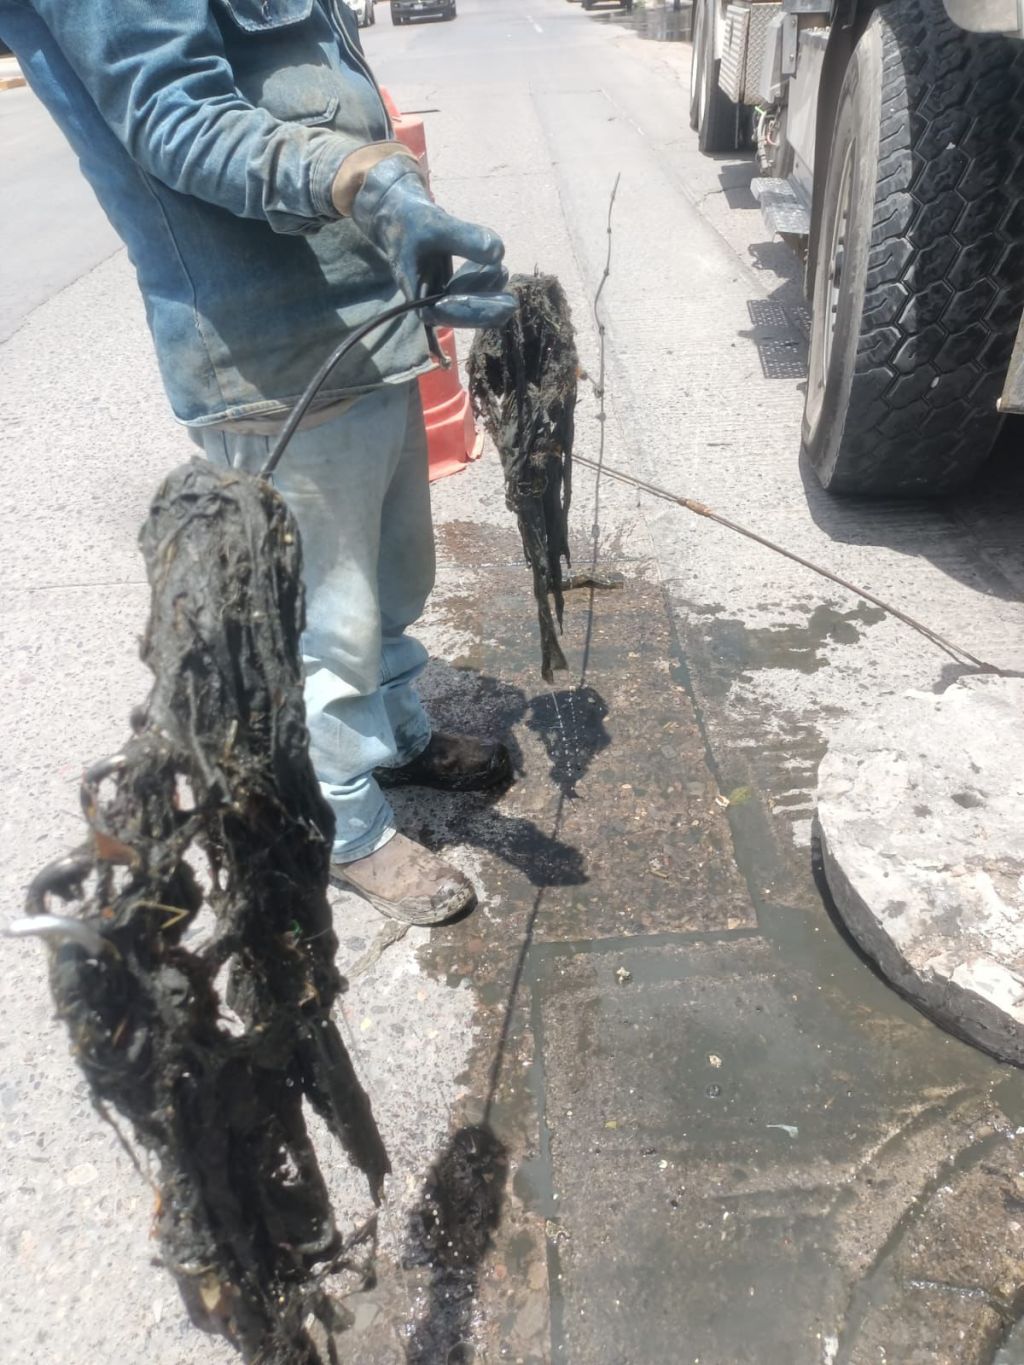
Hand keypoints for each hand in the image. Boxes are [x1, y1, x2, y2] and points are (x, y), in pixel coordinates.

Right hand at [351, 157, 516, 328]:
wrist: (406, 218)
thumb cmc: (414, 222)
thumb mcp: (436, 224)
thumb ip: (464, 237)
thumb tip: (499, 253)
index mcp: (417, 295)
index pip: (444, 313)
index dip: (468, 311)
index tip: (494, 304)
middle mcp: (429, 303)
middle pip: (461, 317)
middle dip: (487, 309)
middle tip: (512, 301)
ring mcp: (442, 299)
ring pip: (471, 308)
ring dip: (490, 294)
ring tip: (501, 270)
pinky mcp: (453, 293)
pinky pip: (475, 296)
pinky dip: (487, 284)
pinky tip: (496, 267)